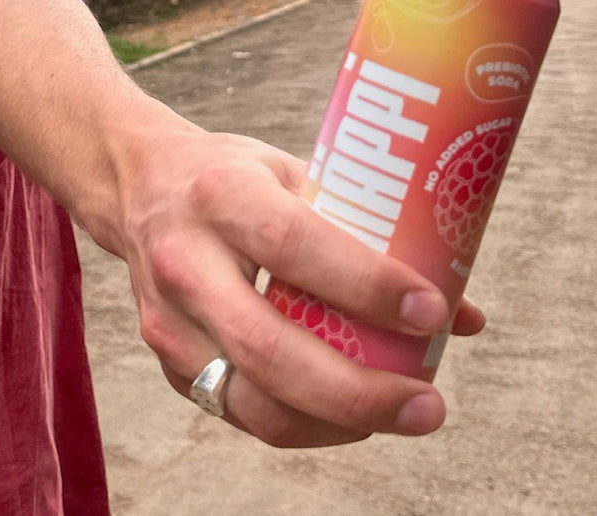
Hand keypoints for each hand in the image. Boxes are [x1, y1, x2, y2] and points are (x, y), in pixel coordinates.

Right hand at [105, 128, 483, 447]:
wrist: (130, 182)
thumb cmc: (230, 176)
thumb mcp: (293, 173)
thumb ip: (371, 233)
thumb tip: (466, 311)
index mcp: (221, 195)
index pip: (294, 244)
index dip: (366, 283)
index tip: (432, 308)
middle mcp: (184, 261)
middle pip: (270, 349)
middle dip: (359, 392)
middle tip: (429, 405)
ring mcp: (167, 320)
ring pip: (254, 402)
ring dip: (337, 424)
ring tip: (402, 415)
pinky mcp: (167, 360)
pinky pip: (241, 413)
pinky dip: (304, 423)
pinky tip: (350, 414)